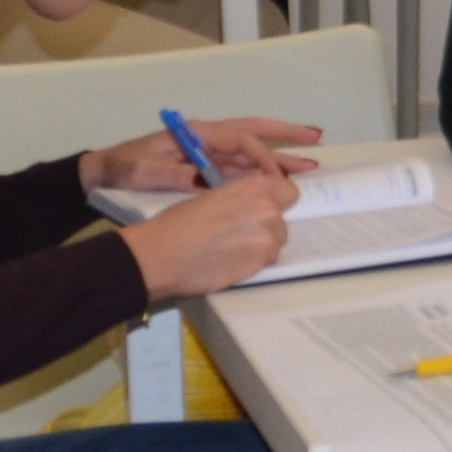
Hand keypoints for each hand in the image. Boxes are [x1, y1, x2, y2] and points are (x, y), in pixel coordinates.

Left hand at [82, 116, 317, 191]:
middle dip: (286, 135)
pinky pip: (237, 168)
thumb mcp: (143, 171)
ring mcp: (205, 152)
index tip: (277, 177)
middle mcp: (205, 138)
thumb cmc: (122, 167)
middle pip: (253, 133)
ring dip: (277, 156)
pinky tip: (275, 180)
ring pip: (249, 152)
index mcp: (196, 133)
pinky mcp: (202, 167)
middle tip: (316, 138)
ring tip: (308, 163)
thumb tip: (205, 181)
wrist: (101, 172)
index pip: (240, 139)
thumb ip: (173, 174)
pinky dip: (259, 172)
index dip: (262, 156)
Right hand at [117, 155, 304, 300]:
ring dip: (261, 246)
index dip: (277, 201)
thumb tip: (255, 204)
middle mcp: (267, 210)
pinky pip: (266, 261)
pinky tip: (229, 262)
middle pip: (283, 218)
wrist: (162, 253)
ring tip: (231, 250)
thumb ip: (243, 198)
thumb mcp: (214, 195)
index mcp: (254, 187)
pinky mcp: (260, 264)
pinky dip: (252, 263)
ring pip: (276, 242)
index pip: (289, 191)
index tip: (266, 208)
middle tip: (239, 234)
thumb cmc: (179, 222)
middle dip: (266, 226)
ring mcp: (266, 238)